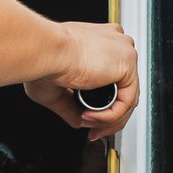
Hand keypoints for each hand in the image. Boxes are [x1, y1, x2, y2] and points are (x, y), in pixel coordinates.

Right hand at [25, 21, 138, 139]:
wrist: (45, 51)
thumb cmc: (43, 58)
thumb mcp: (56, 89)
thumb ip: (72, 106)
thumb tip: (78, 122)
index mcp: (101, 42)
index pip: (114, 79)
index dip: (103, 104)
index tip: (88, 117)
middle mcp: (116, 44)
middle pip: (124, 91)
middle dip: (108, 118)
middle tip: (93, 130)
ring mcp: (124, 52)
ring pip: (127, 99)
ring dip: (107, 120)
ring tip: (85, 122)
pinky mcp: (128, 63)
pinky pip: (127, 102)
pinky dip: (110, 116)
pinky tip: (90, 117)